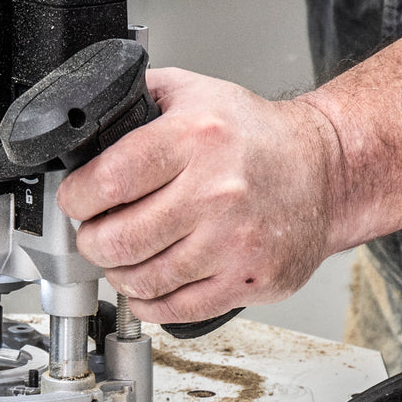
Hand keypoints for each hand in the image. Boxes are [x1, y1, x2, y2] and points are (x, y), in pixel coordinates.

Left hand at [55, 67, 344, 324]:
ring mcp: (233, 242)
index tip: (76, 201)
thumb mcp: (197, 93)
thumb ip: (139, 98)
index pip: (109, 180)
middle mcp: (216, 191)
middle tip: (95, 234)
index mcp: (196, 137)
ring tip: (123, 258)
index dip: (77, 198)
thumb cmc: (256, 138)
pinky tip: (146, 286)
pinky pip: (175, 309)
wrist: (325, 173)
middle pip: (118, 239)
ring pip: (142, 279)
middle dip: (92, 242)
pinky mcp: (247, 280)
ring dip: (119, 273)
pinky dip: (148, 302)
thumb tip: (86, 120)